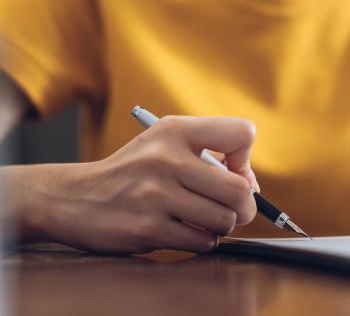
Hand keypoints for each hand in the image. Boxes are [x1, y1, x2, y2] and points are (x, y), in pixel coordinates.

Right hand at [1, 116, 258, 252]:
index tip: (232, 173)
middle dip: (245, 207)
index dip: (246, 160)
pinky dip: (202, 241)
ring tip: (202, 220)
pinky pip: (202, 241)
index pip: (242, 134)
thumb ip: (212, 155)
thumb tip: (252, 187)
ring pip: (224, 220)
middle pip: (240, 190)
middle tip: (234, 210)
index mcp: (175, 131)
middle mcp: (166, 159)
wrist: (74, 198)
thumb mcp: (166, 144)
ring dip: (221, 226)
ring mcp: (155, 195)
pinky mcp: (148, 228)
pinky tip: (184, 231)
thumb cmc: (134, 172)